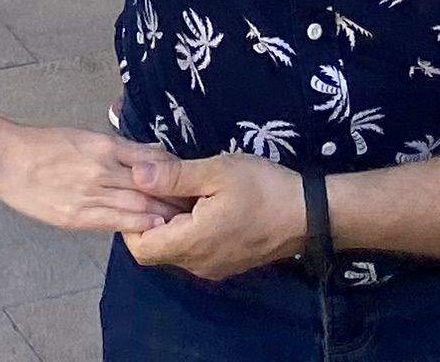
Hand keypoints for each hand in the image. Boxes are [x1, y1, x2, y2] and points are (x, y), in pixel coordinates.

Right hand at [0, 121, 188, 236]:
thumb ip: (116, 149)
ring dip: (163, 212)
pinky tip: (154, 228)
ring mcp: (89, 194)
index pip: (151, 159)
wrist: (8, 159)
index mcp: (104, 145)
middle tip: (198, 205)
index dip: (174, 171)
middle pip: (150, 184)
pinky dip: (138, 224)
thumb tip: (147, 156)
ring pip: (137, 204)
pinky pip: (114, 221)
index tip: (191, 180)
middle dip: (176, 195)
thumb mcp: (84, 137)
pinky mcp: (76, 216)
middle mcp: (102, 168)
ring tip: (185, 220)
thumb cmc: (45, 145)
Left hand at [124, 151, 309, 279]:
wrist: (309, 215)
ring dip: (169, 224)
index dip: (130, 222)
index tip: (139, 192)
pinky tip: (199, 203)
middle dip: (149, 219)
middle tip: (159, 185)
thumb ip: (174, 176)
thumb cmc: (263, 188)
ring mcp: (212, 268)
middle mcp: (197, 264)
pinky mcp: (225, 264)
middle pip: (155, 250)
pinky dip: (187, 230)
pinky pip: (193, 251)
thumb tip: (135, 175)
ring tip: (180, 189)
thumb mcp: (217, 172)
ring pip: (174, 250)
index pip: (140, 247)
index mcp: (192, 243)